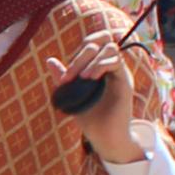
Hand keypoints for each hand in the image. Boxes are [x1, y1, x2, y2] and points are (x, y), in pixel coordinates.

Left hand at [55, 30, 144, 161]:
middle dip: (83, 51)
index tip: (66, 75)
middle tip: (71, 74)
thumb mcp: (71, 94)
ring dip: (91, 59)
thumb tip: (49, 60)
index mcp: (99, 66)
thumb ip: (62, 77)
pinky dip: (100, 66)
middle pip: (102, 38)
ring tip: (81, 78)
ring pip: (110, 47)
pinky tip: (90, 79)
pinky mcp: (125, 81)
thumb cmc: (89, 117)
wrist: (104, 137)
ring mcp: (119, 72)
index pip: (92, 43)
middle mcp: (111, 66)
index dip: (77, 52)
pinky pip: (116, 61)